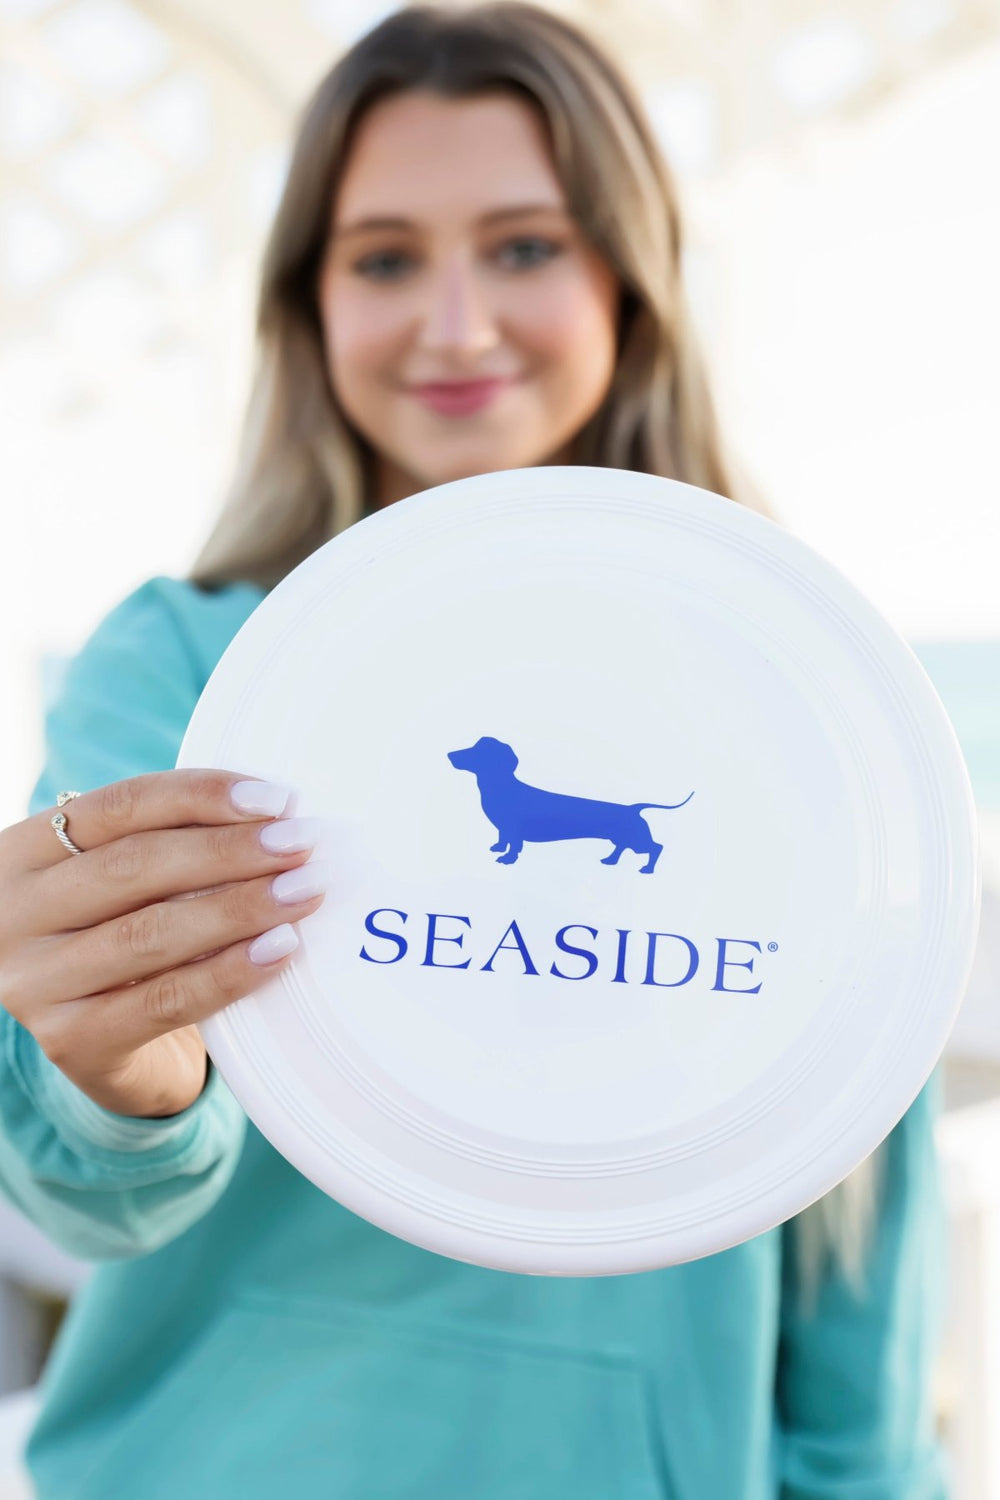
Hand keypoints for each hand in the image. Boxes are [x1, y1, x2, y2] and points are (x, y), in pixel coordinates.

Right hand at [0, 770, 327, 1117]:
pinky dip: (229, 973)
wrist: (106, 1047)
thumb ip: (177, 843)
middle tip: (301, 844)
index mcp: (25, 852)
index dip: (201, 796)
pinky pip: (164, 1001)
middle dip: (230, 851)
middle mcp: (15, 913)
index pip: (120, 806)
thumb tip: (278, 812)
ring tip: (303, 892)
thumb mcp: (131, 884)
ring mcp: (33, 983)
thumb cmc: (129, 938)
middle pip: (134, 866)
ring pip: (150, 933)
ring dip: (239, 908)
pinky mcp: (70, 1042)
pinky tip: (280, 950)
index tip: (275, 798)